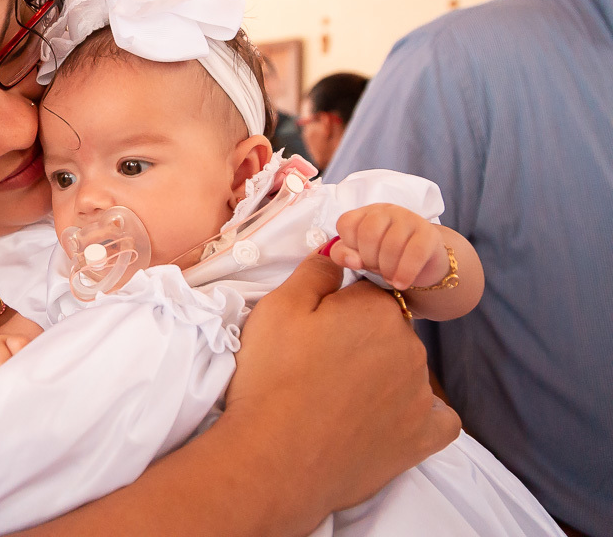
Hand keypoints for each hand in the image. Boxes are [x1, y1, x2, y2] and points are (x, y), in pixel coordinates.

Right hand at [226, 251, 459, 519]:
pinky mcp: (423, 437)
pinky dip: (417, 415)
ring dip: (382, 376)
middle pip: (388, 330)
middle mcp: (410, 346)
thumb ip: (316, 271)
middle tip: (318, 365)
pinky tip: (386, 419)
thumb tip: (337, 253)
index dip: (337, 308)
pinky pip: (437, 417)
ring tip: (336, 399)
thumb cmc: (273, 378)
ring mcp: (421, 394)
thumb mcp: (279, 307)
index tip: (315, 330)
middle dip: (361, 340)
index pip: (366, 292)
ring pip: (406, 371)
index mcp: (377, 309)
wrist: (274, 457)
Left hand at [330, 204, 449, 289]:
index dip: (349, 247)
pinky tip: (400, 283)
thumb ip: (343, 255)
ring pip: (392, 244)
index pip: (346, 223)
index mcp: (366, 213)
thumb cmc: (384, 257)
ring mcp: (409, 218)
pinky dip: (405, 273)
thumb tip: (353, 261)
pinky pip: (415, 253)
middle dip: (369, 259)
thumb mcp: (359, 256)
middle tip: (376, 270)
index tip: (359, 259)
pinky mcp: (429, 233)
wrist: (422, 264)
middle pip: (369, 234)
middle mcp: (387, 210)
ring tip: (389, 278)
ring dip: (387, 269)